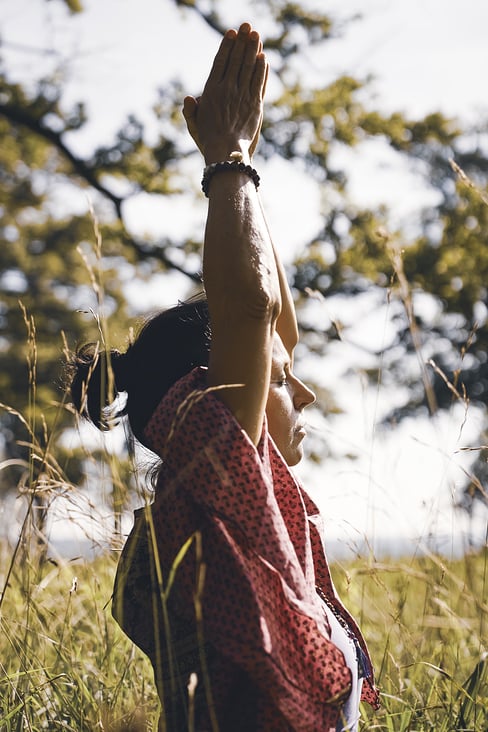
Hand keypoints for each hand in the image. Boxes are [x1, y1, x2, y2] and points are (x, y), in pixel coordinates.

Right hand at [183, 23, 268, 162]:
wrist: (226, 153)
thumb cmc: (209, 141)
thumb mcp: (194, 125)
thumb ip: (190, 110)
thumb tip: (188, 97)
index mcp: (211, 92)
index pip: (220, 62)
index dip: (226, 47)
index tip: (231, 34)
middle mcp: (227, 90)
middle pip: (236, 60)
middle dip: (242, 41)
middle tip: (247, 26)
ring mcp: (242, 96)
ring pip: (249, 67)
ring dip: (253, 49)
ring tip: (256, 35)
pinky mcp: (255, 104)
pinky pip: (259, 82)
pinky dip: (261, 69)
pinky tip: (264, 58)